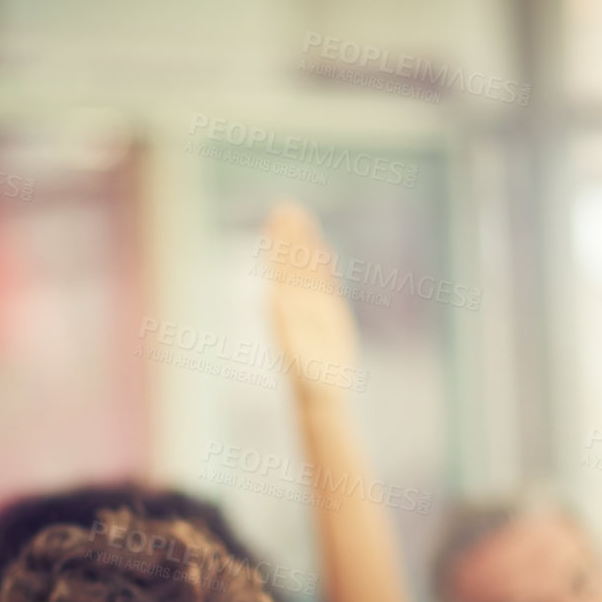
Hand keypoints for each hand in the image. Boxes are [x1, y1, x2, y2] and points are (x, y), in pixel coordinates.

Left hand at [263, 202, 358, 398]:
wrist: (321, 393)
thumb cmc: (308, 378)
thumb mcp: (295, 353)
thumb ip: (285, 325)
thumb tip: (273, 297)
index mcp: (283, 309)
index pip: (281, 269)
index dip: (279, 244)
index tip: (278, 221)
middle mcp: (295, 304)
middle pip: (292, 263)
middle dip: (289, 236)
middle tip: (285, 207)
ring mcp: (311, 307)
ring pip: (307, 269)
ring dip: (304, 245)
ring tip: (301, 218)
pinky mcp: (328, 314)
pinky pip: (324, 282)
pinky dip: (323, 264)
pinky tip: (322, 248)